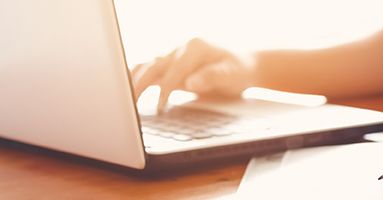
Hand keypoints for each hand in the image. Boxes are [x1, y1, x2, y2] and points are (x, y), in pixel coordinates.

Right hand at [131, 38, 251, 112]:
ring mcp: (174, 56)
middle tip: (130, 105)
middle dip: (140, 85)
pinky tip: (129, 93)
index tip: (160, 108)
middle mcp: (180, 48)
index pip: (174, 71)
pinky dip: (138, 80)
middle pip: (153, 65)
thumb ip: (213, 76)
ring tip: (124, 101)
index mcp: (195, 47)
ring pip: (147, 66)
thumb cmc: (239, 70)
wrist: (243, 66)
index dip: (165, 90)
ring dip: (134, 82)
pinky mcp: (171, 66)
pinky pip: (150, 71)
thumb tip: (191, 82)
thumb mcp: (232, 74)